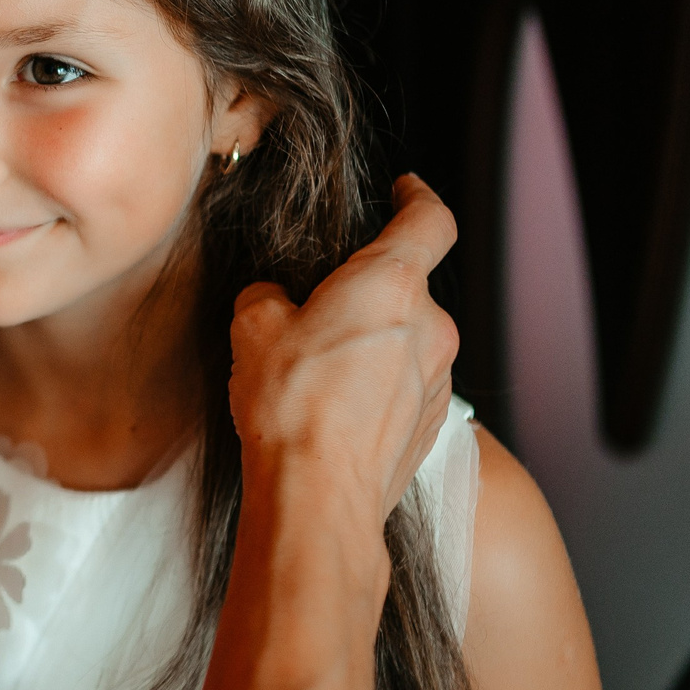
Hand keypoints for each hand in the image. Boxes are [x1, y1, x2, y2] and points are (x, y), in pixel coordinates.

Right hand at [227, 175, 460, 530]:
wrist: (319, 499)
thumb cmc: (291, 408)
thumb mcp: (252, 327)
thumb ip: (268, 295)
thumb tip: (274, 299)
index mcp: (391, 284)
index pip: (430, 220)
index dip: (417, 197)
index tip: (406, 190)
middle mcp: (429, 327)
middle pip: (408, 288)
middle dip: (366, 293)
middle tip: (317, 310)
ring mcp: (437, 379)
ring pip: (408, 341)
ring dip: (373, 344)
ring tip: (319, 371)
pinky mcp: (432, 425)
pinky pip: (408, 386)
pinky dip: (378, 387)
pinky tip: (336, 409)